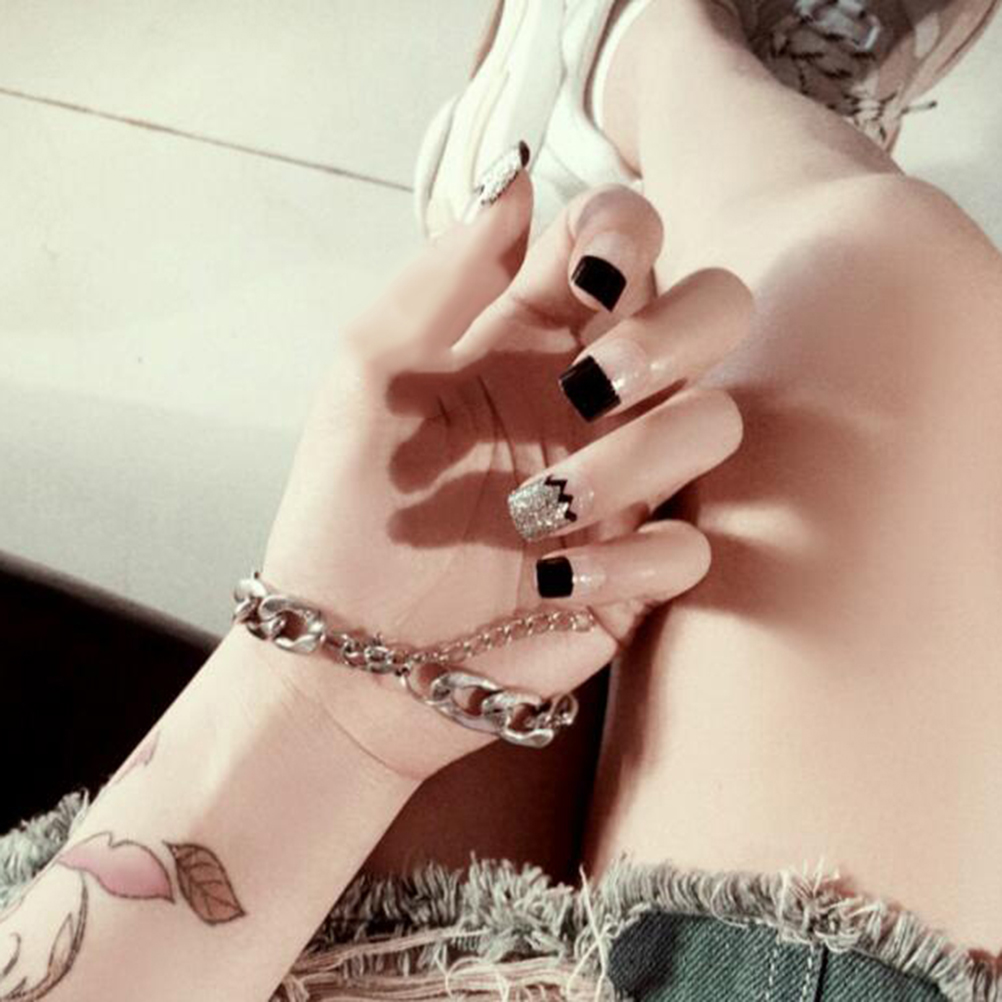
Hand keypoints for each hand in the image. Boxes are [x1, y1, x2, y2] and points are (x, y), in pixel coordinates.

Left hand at [259, 149, 750, 779]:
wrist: (352, 651)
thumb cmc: (349, 511)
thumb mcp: (372, 377)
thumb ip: (444, 279)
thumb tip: (515, 181)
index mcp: (531, 337)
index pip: (623, 244)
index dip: (628, 235)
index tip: (590, 275)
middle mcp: (594, 398)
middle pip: (715, 312)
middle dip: (675, 334)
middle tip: (593, 385)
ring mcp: (624, 483)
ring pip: (715, 425)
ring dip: (636, 460)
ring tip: (537, 509)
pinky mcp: (638, 570)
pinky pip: (693, 545)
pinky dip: (629, 561)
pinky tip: (553, 582)